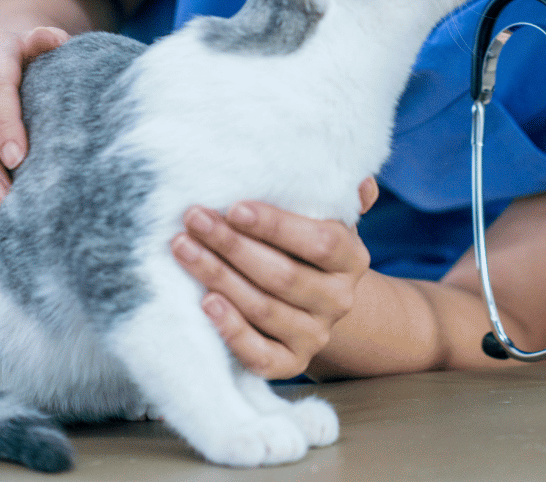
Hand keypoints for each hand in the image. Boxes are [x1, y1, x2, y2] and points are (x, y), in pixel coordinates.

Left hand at [172, 177, 378, 379]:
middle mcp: (339, 300)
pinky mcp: (291, 363)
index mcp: (352, 259)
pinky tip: (206, 303)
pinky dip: (231, 330)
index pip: (320, 242)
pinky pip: (259, 354)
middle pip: (284, 276)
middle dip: (233, 245)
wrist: (312, 303)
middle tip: (195, 220)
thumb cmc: (305, 249)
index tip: (234, 208)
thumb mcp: (324, 218)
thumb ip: (337, 197)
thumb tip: (362, 181)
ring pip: (264, 309)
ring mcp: (316, 335)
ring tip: (184, 248)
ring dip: (219, 277)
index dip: (276, 226)